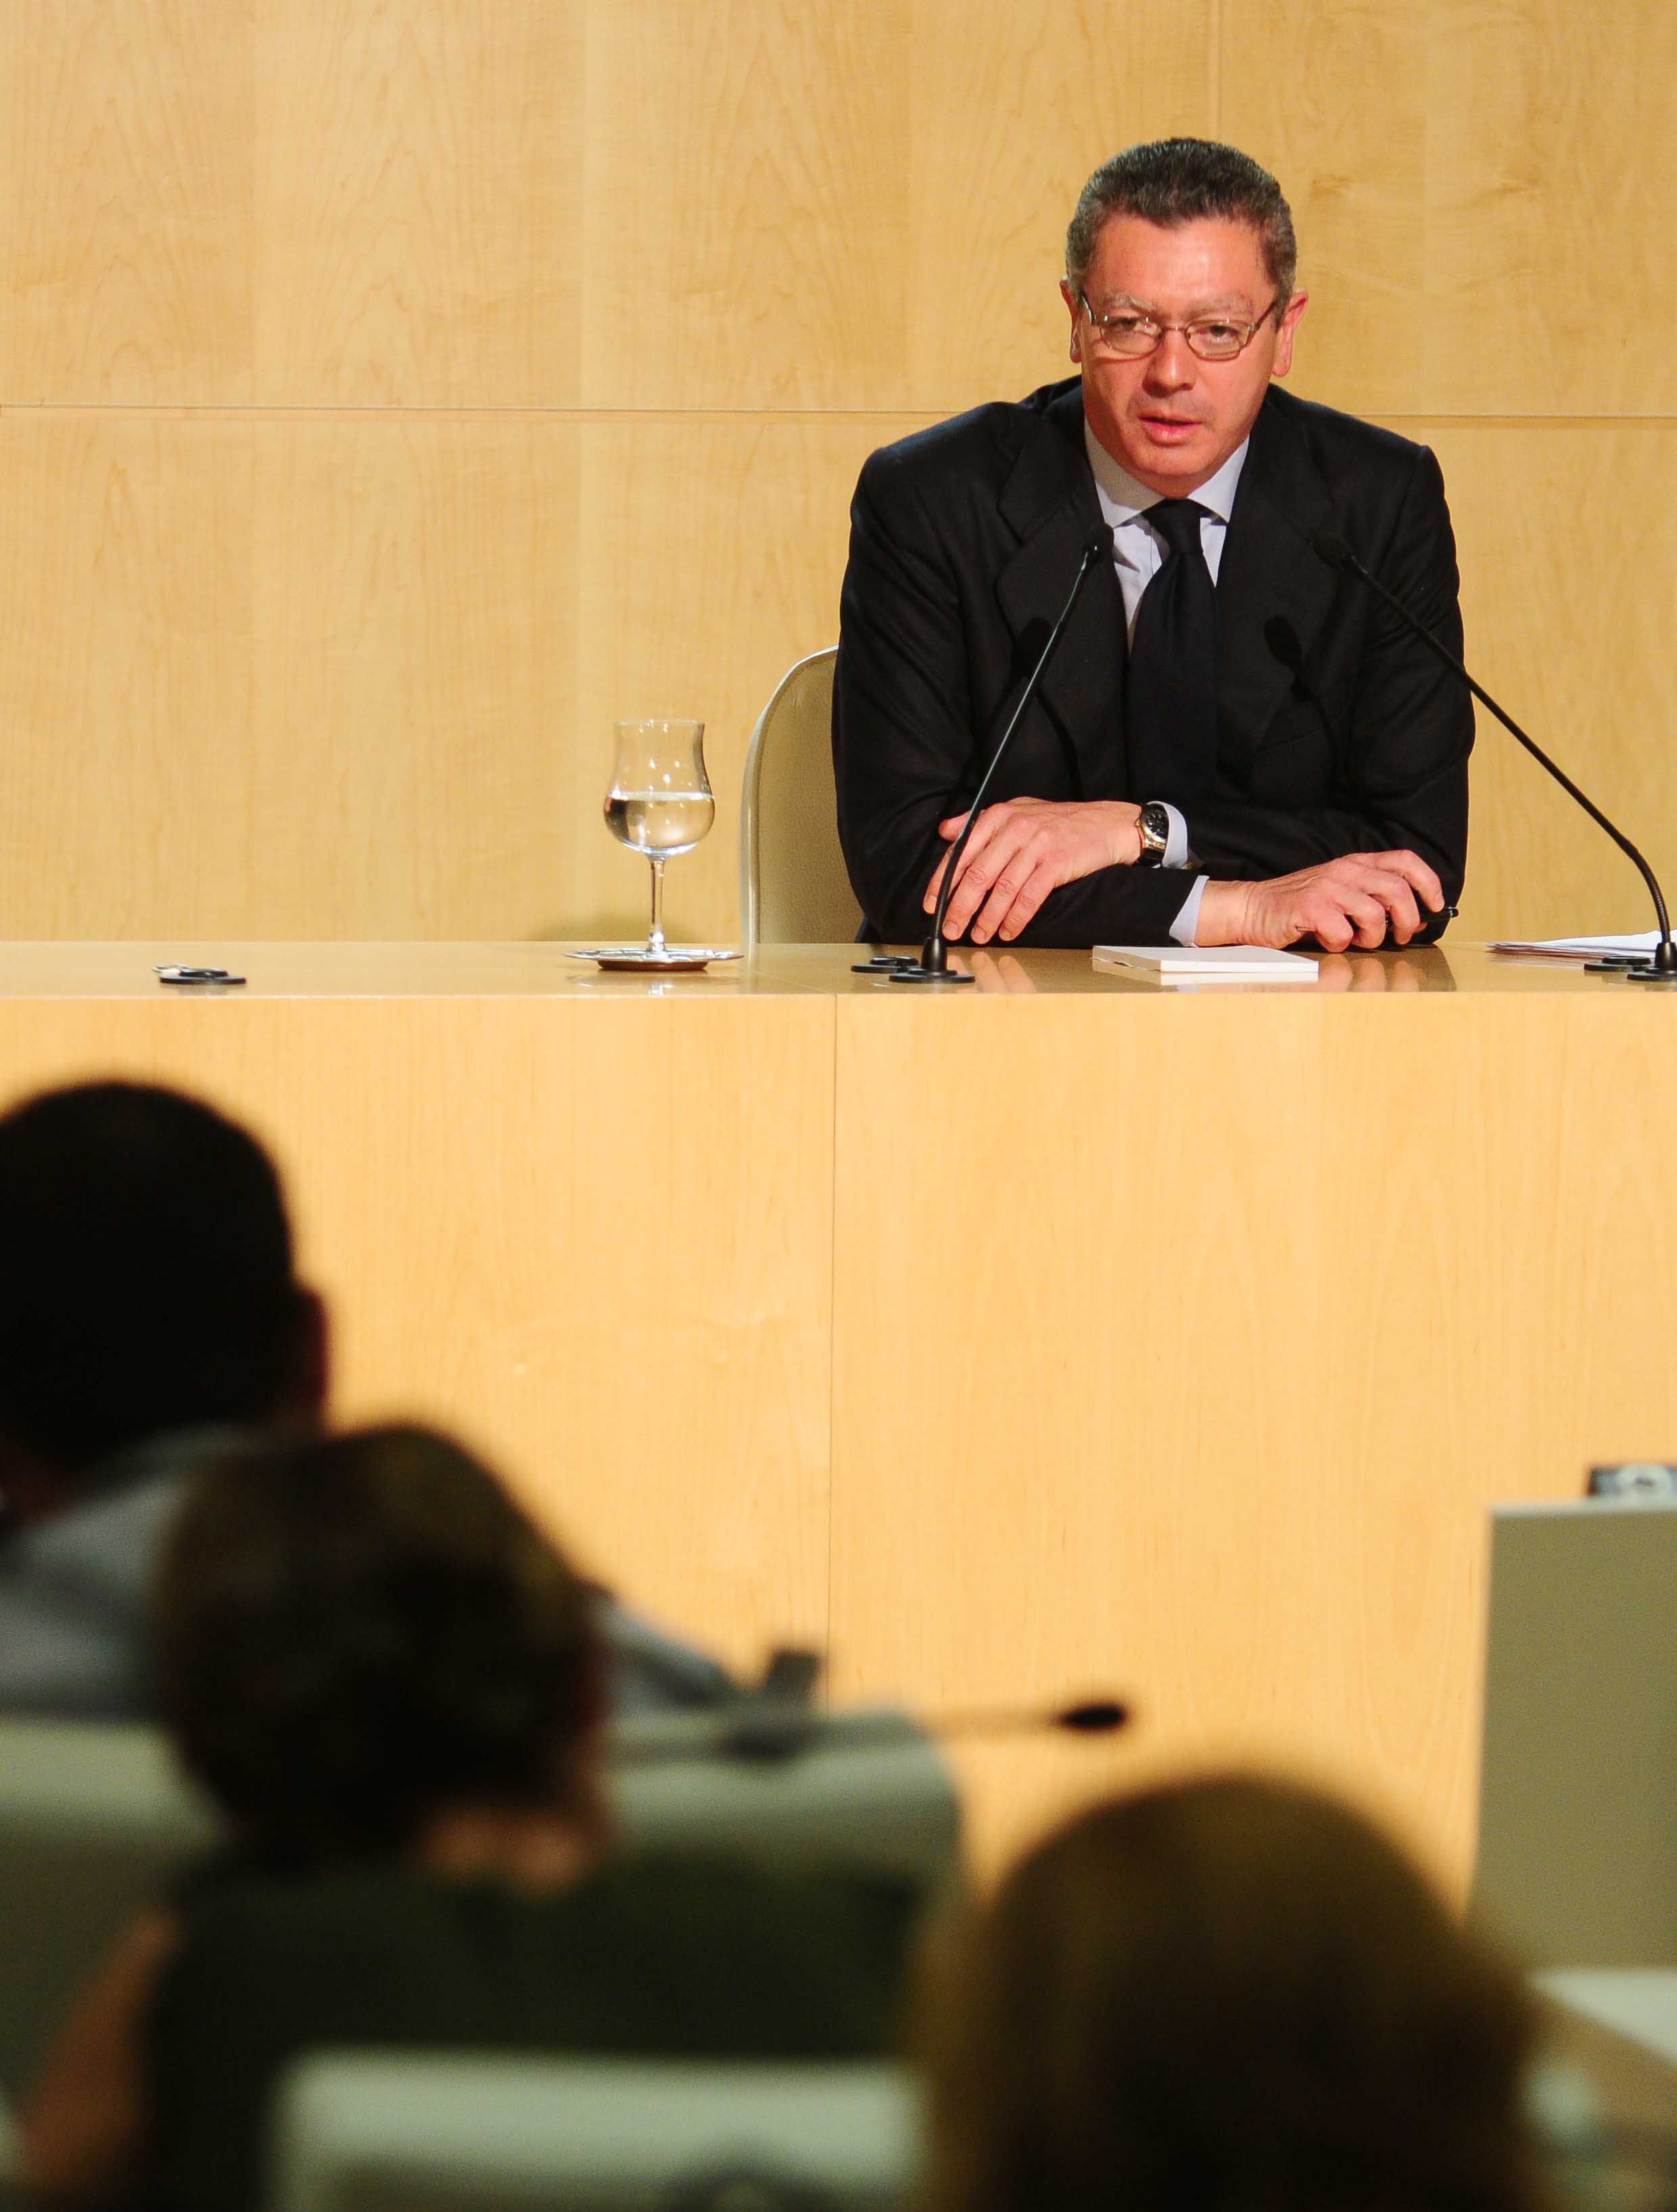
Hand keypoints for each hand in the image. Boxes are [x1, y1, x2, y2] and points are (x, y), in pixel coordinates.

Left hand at [924, 799, 1141, 943]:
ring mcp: (1037, 845)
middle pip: (979, 874)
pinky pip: (1029, 897)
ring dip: (987, 918)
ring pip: (1003, 889)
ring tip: (979, 935)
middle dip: (960, 906)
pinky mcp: (1056, 863)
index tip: (932, 905)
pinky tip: (1008, 931)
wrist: (1106, 824)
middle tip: (951, 929)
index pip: (962, 851)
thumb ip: (978, 821)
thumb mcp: (1017, 810)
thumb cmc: (1059, 821)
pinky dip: (1016, 918)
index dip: (943, 882)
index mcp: (999, 815)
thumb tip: (945, 831)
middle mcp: (1016, 828)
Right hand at [1196, 850, 1443, 951]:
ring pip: (1374, 914)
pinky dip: (1341, 944)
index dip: (1428, 882)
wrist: (1253, 908)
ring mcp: (1327, 887)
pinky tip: (1329, 941)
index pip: (1405, 861)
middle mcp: (1344, 870)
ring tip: (1359, 941)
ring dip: (1373, 936)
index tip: (1435, 905)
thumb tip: (1412, 920)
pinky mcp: (1310, 908)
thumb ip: (1374, 900)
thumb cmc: (1300, 907)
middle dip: (1407, 919)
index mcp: (1356, 864)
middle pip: (1397, 890)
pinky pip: (1342, 932)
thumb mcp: (1341, 893)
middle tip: (1400, 936)